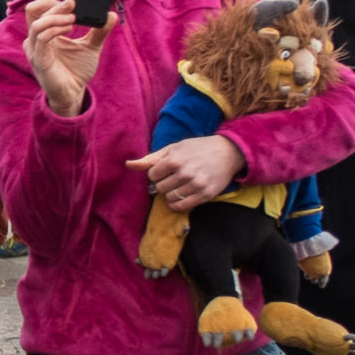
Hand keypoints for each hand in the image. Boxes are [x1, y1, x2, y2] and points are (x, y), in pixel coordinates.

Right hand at [23, 0, 114, 116]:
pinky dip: (55, 30)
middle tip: (73, 4)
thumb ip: (99, 31)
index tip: (72, 2)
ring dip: (56, 17)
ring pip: (37, 23)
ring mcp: (35, 49)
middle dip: (54, 5)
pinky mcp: (39, 60)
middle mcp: (36, 39)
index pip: (38, 9)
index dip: (52, 2)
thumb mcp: (91, 46)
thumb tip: (111, 14)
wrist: (74, 92)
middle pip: (33, 11)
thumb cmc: (77, 70)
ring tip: (74, 20)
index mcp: (45, 33)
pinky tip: (70, 29)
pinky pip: (41, 38)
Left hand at [125, 136, 244, 210]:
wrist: (227, 152)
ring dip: (171, 194)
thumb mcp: (173, 149)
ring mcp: (196, 185)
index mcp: (175, 159)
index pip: (152, 176)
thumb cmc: (197, 148)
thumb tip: (128, 165)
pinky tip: (180, 197)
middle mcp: (185, 173)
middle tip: (173, 178)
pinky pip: (183, 206)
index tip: (165, 170)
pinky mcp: (205, 195)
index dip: (157, 174)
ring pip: (171, 198)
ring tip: (179, 186)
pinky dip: (177, 204)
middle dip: (164, 184)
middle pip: (160, 188)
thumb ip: (150, 159)